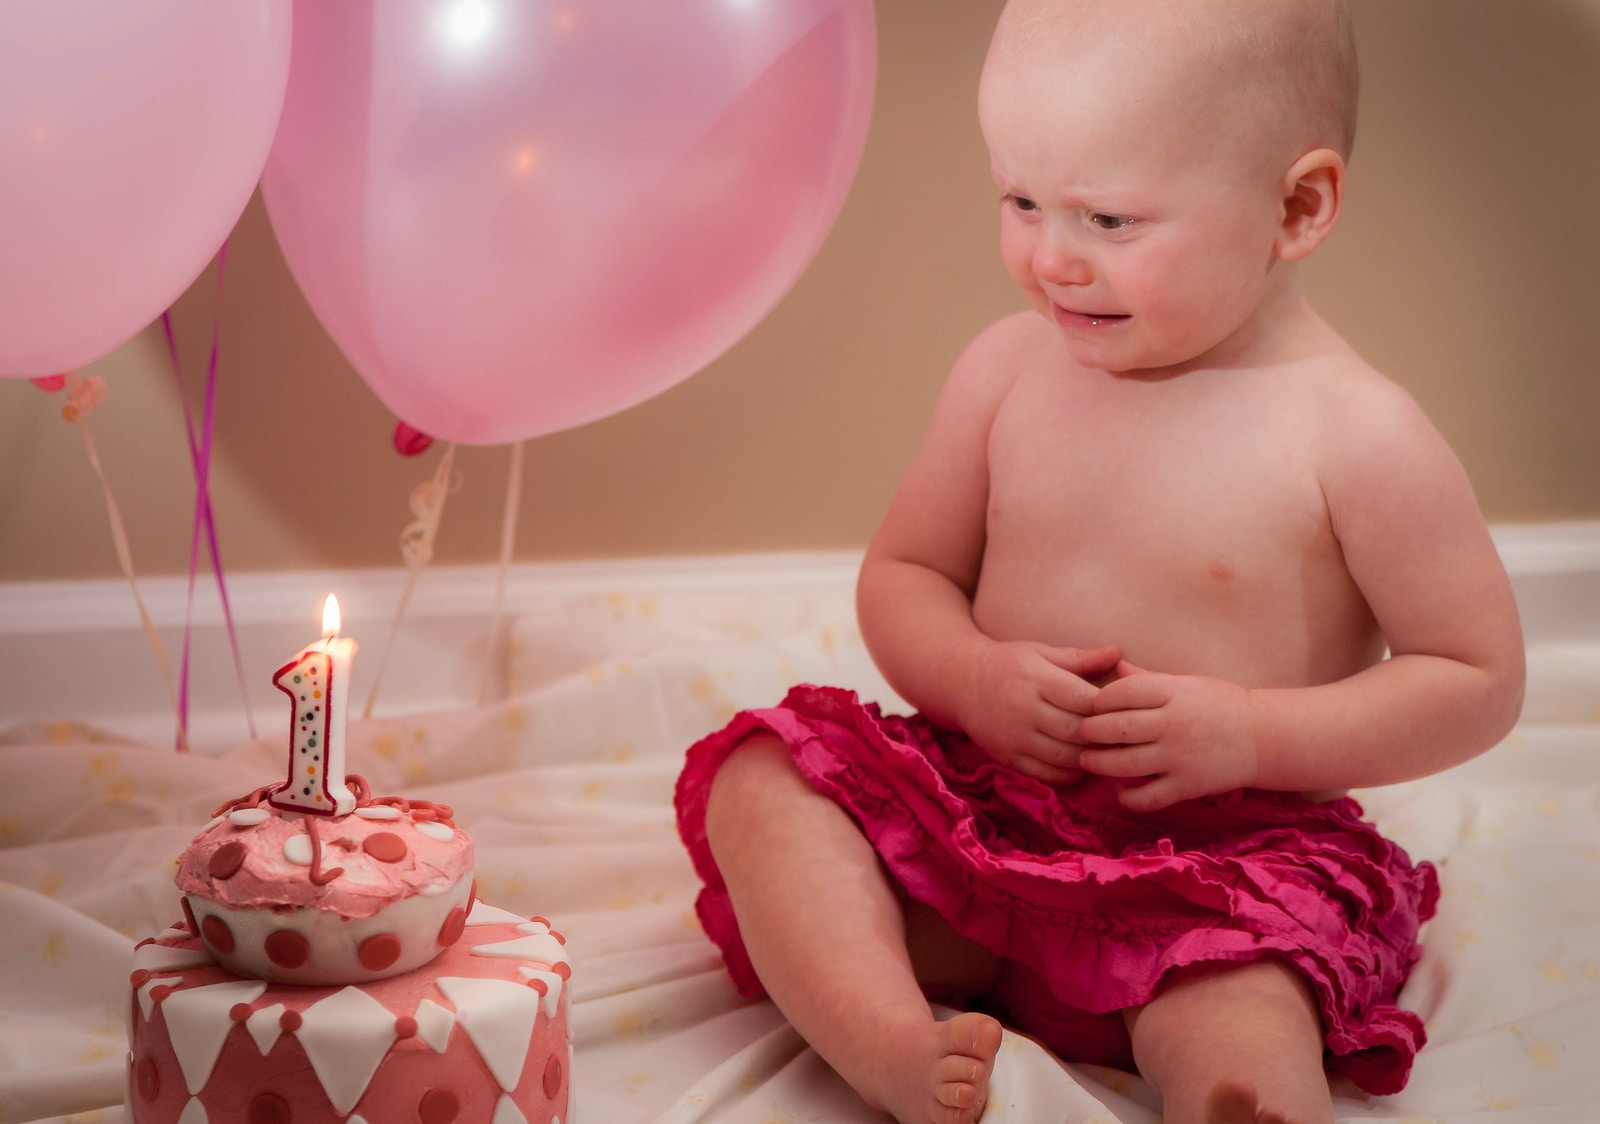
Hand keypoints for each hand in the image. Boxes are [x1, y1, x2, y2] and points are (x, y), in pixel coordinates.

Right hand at [958, 642, 1121, 784]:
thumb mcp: (1040, 652)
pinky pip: (1046, 775)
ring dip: (1089, 757)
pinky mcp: (1007, 758)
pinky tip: (1079, 764)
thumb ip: (1079, 658)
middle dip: (1102, 735)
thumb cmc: (1009, 665)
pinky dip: (1069, 775)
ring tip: (1103, 750)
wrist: (962, 684)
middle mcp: (1022, 709)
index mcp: (1034, 678)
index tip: (1121, 708)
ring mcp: (1013, 737)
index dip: (1107, 706)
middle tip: (1119, 734)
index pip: (1082, 698)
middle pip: (1076, 730)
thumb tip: (1117, 652)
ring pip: (1064, 756)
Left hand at [1076, 662, 1259, 810]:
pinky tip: (1120, 790)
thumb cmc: (1219, 705)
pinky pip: (1148, 797)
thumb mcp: (1188, 684)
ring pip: (1125, 764)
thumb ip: (1149, 679)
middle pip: (1117, 728)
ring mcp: (1181, 757)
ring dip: (1098, 763)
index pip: (1123, 692)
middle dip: (1090, 731)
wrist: (1263, 738)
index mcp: (1175, 692)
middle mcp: (1175, 724)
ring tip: (1087, 759)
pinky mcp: (1188, 786)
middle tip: (1081, 733)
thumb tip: (1116, 666)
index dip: (1100, 700)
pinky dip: (1128, 797)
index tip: (1092, 706)